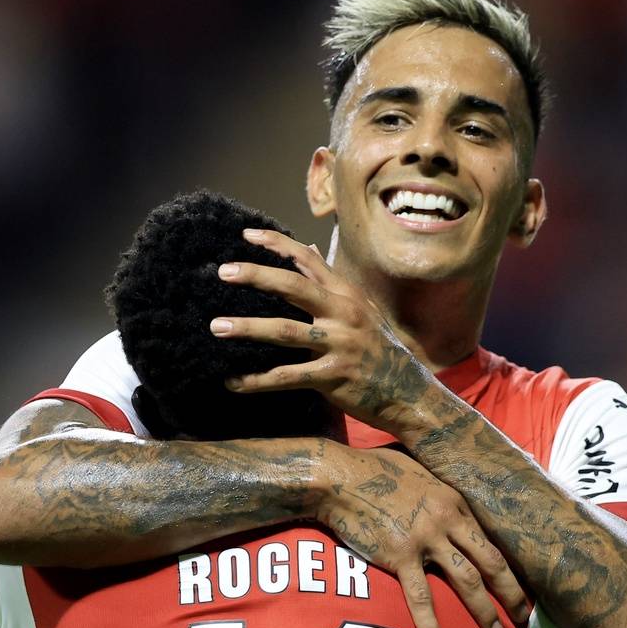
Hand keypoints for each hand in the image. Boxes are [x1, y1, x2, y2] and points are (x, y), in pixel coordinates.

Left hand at [211, 228, 440, 433]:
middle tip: (224, 272)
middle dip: (257, 277)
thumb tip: (308, 249)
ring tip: (217, 327)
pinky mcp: (333, 376)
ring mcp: (339, 345)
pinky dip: (257, 381)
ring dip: (248, 328)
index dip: (277, 244)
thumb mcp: (361, 308)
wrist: (409, 392)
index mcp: (346, 294)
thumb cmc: (378, 348)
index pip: (307, 260)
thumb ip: (330, 281)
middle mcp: (343, 314)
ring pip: (285, 332)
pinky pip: (287, 377)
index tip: (246, 235)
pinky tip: (232, 383)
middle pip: (294, 288)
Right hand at [315, 443, 527, 627]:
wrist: (339, 477)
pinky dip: (431, 625)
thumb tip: (448, 508)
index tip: (517, 587)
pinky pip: (421, 597)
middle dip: (511, 593)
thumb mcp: (420, 473)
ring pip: (466, 581)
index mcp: (455, 502)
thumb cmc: (375, 470)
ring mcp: (425, 539)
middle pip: (491, 562)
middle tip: (523, 617)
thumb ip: (439, 494)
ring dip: (484, 612)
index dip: (507, 567)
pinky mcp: (400, 556)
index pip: (490, 540)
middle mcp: (448, 520)